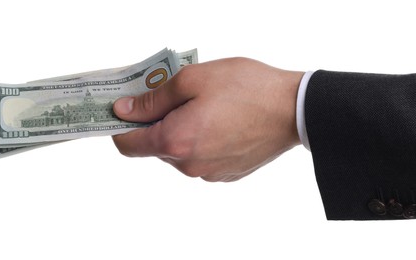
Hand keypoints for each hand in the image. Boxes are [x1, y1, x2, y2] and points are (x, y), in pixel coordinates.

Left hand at [112, 57, 303, 181]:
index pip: (128, 144)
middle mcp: (189, 165)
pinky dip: (204, 141)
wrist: (294, 109)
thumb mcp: (192, 79)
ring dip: (183, 131)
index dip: (121, 125)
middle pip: (156, 146)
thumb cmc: (246, 87)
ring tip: (208, 107)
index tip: (126, 108)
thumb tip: (123, 110)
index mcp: (175, 141)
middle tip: (178, 96)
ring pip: (180, 152)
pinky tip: (223, 122)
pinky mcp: (227, 174)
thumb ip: (153, 98)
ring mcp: (209, 173)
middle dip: (159, 122)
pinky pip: (202, 158)